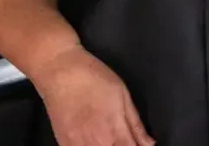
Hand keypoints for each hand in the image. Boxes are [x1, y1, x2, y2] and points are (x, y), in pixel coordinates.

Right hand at [31, 45, 154, 145]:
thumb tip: (149, 144)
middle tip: (123, 139)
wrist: (59, 71)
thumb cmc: (93, 77)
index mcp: (115, 131)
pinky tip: (92, 140)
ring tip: (108, 138)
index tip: (139, 145)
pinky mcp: (64, 144)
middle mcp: (97, 143)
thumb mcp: (122, 94)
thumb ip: (136, 124)